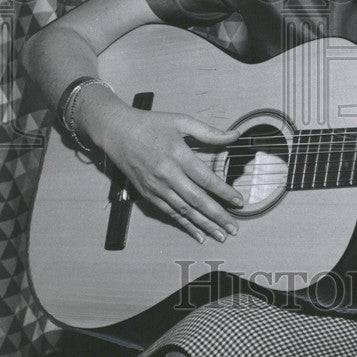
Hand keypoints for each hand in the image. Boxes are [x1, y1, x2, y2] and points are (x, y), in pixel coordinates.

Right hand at [93, 102, 244, 242]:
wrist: (117, 131)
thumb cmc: (152, 124)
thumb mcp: (182, 121)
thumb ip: (209, 132)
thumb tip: (235, 135)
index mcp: (178, 155)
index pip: (206, 179)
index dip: (224, 192)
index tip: (239, 201)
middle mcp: (168, 174)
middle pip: (197, 200)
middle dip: (218, 216)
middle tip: (234, 229)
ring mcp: (156, 186)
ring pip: (184, 210)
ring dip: (204, 225)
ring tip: (221, 235)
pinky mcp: (148, 194)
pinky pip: (170, 213)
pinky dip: (185, 225)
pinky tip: (198, 234)